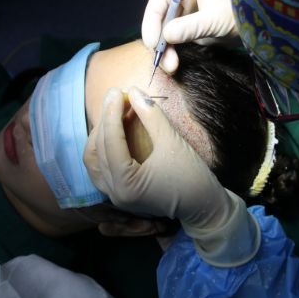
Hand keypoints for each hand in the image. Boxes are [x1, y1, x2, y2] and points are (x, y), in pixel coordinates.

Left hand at [83, 87, 233, 229]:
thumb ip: (151, 115)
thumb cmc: (192, 176)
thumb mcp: (172, 142)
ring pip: (93, 160)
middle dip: (106, 120)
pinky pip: (99, 168)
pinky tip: (112, 131)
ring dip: (100, 135)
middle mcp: (115, 194)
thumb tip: (134, 91)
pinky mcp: (119, 194)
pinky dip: (102, 148)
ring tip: (113, 113)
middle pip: (98, 149)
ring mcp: (115, 196)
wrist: (205, 206)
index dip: (112, 113)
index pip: (110, 142)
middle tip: (117, 96)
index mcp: (127, 185)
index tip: (117, 91)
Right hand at [142, 0, 237, 73]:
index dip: (152, 21)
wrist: (258, 26)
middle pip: (159, 17)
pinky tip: (173, 63)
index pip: (161, 0)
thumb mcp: (215, 20)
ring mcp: (184, 12)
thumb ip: (191, 27)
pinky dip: (172, 52)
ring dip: (165, 50)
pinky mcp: (188, 27)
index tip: (152, 41)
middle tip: (161, 59)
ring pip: (164, 32)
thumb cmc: (239, 13)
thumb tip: (166, 36)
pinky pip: (173, 40)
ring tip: (170, 66)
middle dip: (159, 40)